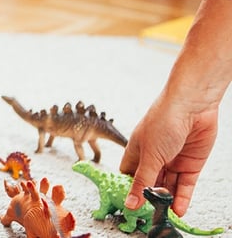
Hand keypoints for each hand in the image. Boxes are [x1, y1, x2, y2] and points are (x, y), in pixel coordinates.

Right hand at [119, 95, 218, 215]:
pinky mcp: (190, 164)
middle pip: (150, 184)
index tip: (130, 207)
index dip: (129, 191)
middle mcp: (154, 158)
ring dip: (166, 201)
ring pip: (168, 187)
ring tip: (164, 215)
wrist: (192, 106)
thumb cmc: (162, 120)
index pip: (129, 176)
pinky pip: (185, 186)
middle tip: (149, 215)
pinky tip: (178, 210)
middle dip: (150, 199)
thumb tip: (130, 203)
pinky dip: (182, 198)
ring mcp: (172, 161)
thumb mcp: (149, 155)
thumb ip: (142, 182)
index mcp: (136, 152)